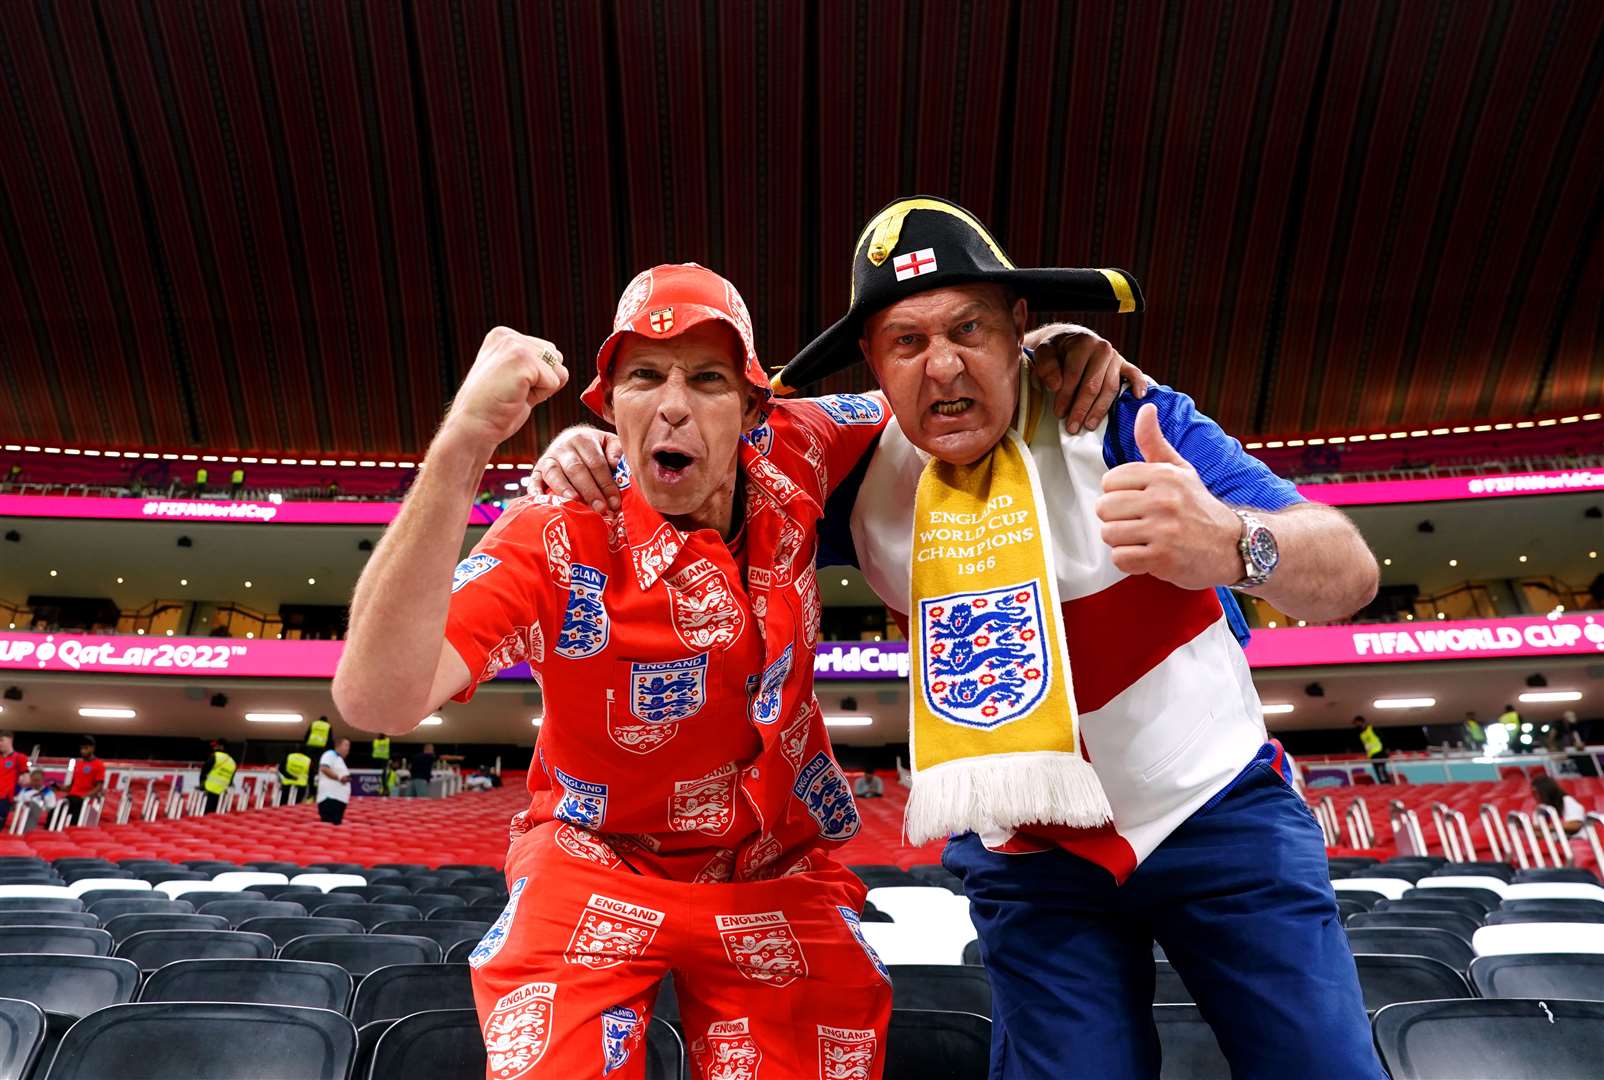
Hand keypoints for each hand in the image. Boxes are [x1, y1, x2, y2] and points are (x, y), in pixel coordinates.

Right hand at [441, 328, 568, 451]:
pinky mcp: (522, 360)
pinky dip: (540, 397)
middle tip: (514, 392)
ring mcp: (514, 345)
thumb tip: (560, 362)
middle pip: (557, 359)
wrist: (472, 427)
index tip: (510, 387)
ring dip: (542, 389)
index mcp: (503, 336)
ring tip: (514, 394)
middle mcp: (508, 336)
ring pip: (558, 370)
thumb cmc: (494, 410)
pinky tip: (515, 397)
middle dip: (543, 381)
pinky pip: (554, 382)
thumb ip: (533, 364)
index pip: (548, 353)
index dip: (537, 378)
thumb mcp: (512, 377)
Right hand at [530, 426, 624, 512]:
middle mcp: (563, 447)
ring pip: (554, 474)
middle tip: (601, 509)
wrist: (572, 440)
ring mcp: (548, 458)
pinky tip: (541, 502)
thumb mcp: (609, 442)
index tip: (615, 502)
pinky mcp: (536, 470)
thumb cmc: (596, 448)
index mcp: (583, 439)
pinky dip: (535, 491)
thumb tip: (615, 463)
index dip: (606, 483)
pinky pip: (534, 480)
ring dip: (564, 489)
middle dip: (590, 491)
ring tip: (575, 502)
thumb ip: (616, 450)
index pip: (596, 463)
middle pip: (576, 469)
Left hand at [1025, 323, 1149, 433]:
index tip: (1059, 414)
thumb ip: (1047, 367)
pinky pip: (1134, 374)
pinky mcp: (1124, 364)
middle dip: (1081, 408)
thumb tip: (1056, 386)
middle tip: (1073, 427)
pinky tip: (1138, 397)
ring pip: (1110, 388)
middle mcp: (1102, 349)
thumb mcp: (1044, 353)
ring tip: (1089, 425)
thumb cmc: (1056, 350)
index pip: (1074, 375)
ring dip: (1100, 409)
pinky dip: (1138, 385)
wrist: (1070, 340)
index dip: (1065, 397)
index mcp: (1083, 343)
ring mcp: (1115, 357)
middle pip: (1093, 385)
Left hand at [1095, 403, 1241, 587]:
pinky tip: (1148, 555)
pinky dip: (1130, 562)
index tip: (1136, 500)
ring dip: (1122, 541)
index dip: (1118, 494)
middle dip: (1116, 518)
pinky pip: (1120, 559)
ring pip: (1109, 534)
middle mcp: (1163, 500)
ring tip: (1144, 538)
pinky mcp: (1162, 559)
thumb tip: (1145, 409)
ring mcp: (1163, 530)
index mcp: (1163, 475)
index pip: (1109, 481)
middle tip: (1138, 522)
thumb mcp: (1181, 470)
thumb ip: (1155, 442)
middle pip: (1104, 508)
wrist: (1234, 546)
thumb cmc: (1200, 507)